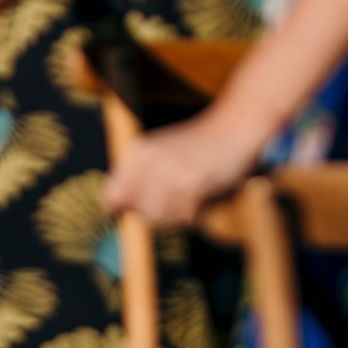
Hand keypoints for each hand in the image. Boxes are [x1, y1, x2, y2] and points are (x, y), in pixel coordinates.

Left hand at [103, 109, 263, 228]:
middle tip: (180, 203)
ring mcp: (169, 171)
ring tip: (193, 200)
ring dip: (178, 217)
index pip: (113, 197)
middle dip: (159, 216)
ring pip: (160, 217)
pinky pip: (185, 217)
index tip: (145, 210)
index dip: (128, 209)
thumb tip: (116, 212)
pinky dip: (196, 215)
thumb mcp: (160, 155)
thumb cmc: (199, 148)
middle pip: (140, 212)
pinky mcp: (192, 183)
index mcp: (137, 152)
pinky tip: (204, 198)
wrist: (234, 130)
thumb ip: (138, 180)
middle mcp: (148, 160)